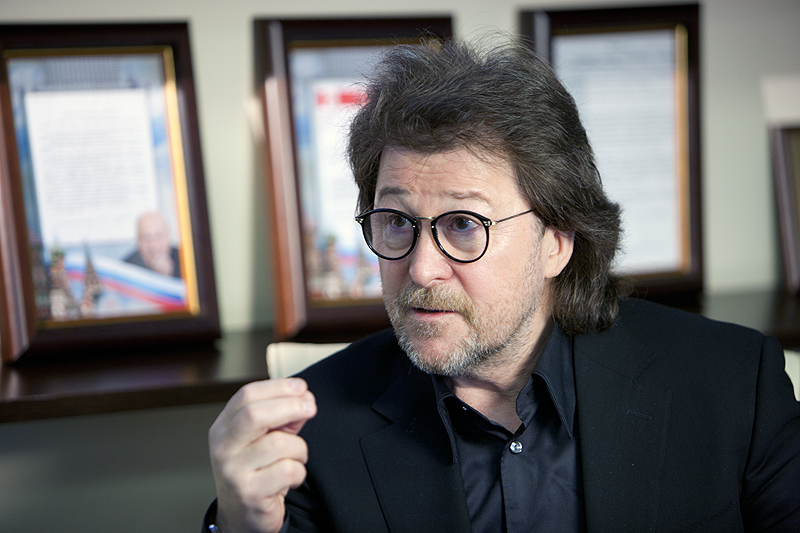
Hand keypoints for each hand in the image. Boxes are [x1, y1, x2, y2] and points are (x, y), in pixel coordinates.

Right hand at [209, 378, 316, 532]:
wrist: (243, 516)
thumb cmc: (256, 472)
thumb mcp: (265, 439)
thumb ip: (282, 417)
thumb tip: (304, 398)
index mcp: (224, 427)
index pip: (247, 395)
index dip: (277, 387)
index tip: (301, 387)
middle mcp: (223, 447)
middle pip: (255, 414)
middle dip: (290, 406)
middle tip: (310, 407)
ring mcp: (233, 471)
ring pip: (278, 444)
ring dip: (299, 448)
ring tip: (297, 457)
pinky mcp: (249, 493)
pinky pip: (287, 470)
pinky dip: (299, 471)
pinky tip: (292, 476)